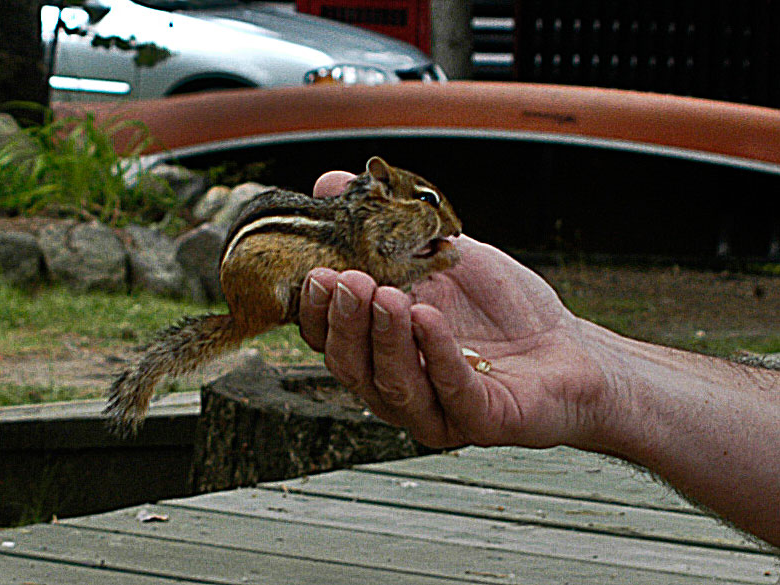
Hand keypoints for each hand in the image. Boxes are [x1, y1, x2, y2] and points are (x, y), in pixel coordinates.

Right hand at [300, 173, 609, 448]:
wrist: (568, 347)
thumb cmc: (501, 308)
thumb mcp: (441, 252)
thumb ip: (388, 225)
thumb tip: (329, 181)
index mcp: (380, 351)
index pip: (329, 340)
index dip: (316, 312)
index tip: (317, 273)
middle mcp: (397, 386)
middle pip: (351, 366)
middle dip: (346, 323)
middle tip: (349, 282)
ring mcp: (436, 410)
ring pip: (392, 385)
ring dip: (385, 338)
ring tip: (387, 294)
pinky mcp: (480, 420)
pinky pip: (451, 390)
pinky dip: (437, 352)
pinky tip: (430, 318)